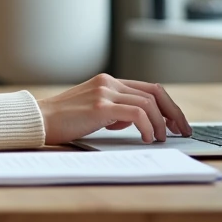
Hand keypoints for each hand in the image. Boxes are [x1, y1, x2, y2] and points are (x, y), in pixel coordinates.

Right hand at [35, 74, 192, 145]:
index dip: (167, 106)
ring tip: (160, 139)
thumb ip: (112, 111)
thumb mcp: (91, 111)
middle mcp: (108, 83)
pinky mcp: (100, 106)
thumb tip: (132, 121)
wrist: (39, 120)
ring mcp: (104, 92)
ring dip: (160, 124)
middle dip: (173, 113)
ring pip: (148, 104)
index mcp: (108, 82)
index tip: (176, 122)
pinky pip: (136, 114)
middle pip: (155, 92)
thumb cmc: (62, 120)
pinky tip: (146, 138)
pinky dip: (147, 127)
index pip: (148, 89)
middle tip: (182, 130)